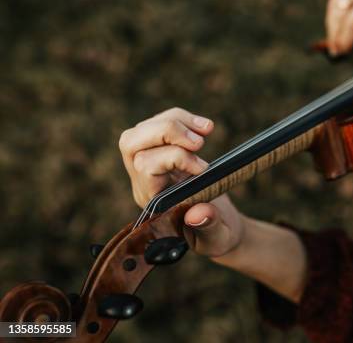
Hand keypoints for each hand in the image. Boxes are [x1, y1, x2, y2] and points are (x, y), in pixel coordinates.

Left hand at [119, 107, 244, 256]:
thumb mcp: (217, 236)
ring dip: (176, 121)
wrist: (218, 227)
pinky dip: (183, 118)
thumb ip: (208, 226)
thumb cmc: (216, 234)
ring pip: (143, 128)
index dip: (175, 159)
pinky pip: (161, 122)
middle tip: (200, 142)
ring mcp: (151, 162)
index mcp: (153, 202)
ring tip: (207, 129)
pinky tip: (205, 128)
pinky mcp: (162, 150)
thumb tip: (198, 214)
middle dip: (166, 132)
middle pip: (131, 143)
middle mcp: (144, 181)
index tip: (204, 169)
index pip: (146, 167)